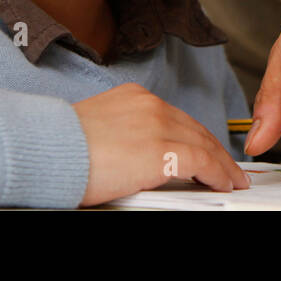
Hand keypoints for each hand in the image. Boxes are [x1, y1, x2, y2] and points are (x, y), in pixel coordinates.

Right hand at [73, 82, 249, 205]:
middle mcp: (150, 106)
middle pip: (193, 128)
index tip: (203, 146)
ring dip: (221, 163)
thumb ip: (124, 134)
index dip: (193, 134)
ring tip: (231, 178)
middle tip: (225, 165)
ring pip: (204, 143)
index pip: (174, 116)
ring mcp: (158, 126)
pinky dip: (219, 173)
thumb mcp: (97, 129)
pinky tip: (224, 183)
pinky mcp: (163, 152)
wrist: (49, 149)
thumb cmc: (60, 147)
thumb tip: (133, 153)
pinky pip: (203, 162)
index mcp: (133, 98)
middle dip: (212, 148)